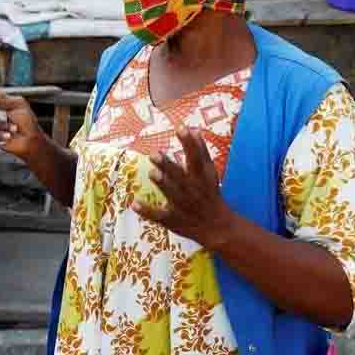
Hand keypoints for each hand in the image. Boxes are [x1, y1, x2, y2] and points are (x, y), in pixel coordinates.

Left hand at [131, 128, 236, 247]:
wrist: (219, 227)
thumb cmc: (211, 195)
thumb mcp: (210, 173)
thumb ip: (201, 152)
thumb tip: (194, 129)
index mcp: (203, 178)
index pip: (198, 158)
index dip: (191, 143)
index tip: (181, 127)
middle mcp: (194, 190)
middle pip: (181, 176)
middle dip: (168, 165)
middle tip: (155, 154)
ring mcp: (184, 206)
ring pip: (173, 194)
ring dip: (162, 184)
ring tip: (152, 173)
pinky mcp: (175, 220)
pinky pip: (160, 216)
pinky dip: (148, 211)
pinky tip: (135, 204)